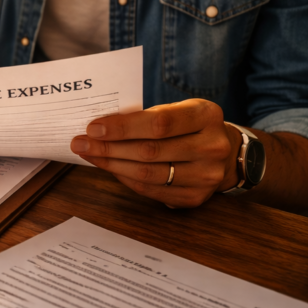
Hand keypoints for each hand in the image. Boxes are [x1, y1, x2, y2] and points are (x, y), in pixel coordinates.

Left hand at [70, 99, 240, 206]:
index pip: (159, 123)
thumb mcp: (179, 110)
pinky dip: (125, 178)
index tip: (93, 127)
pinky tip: (110, 168)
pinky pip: (150, 190)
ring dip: (111, 165)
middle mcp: (212, 147)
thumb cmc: (191, 127)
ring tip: (89, 155)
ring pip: (147, 174)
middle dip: (108, 147)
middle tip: (80, 143)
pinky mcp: (195, 197)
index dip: (123, 127)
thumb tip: (100, 127)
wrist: (227, 154)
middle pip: (150, 151)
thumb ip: (147, 116)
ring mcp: (206, 176)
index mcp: (206, 116)